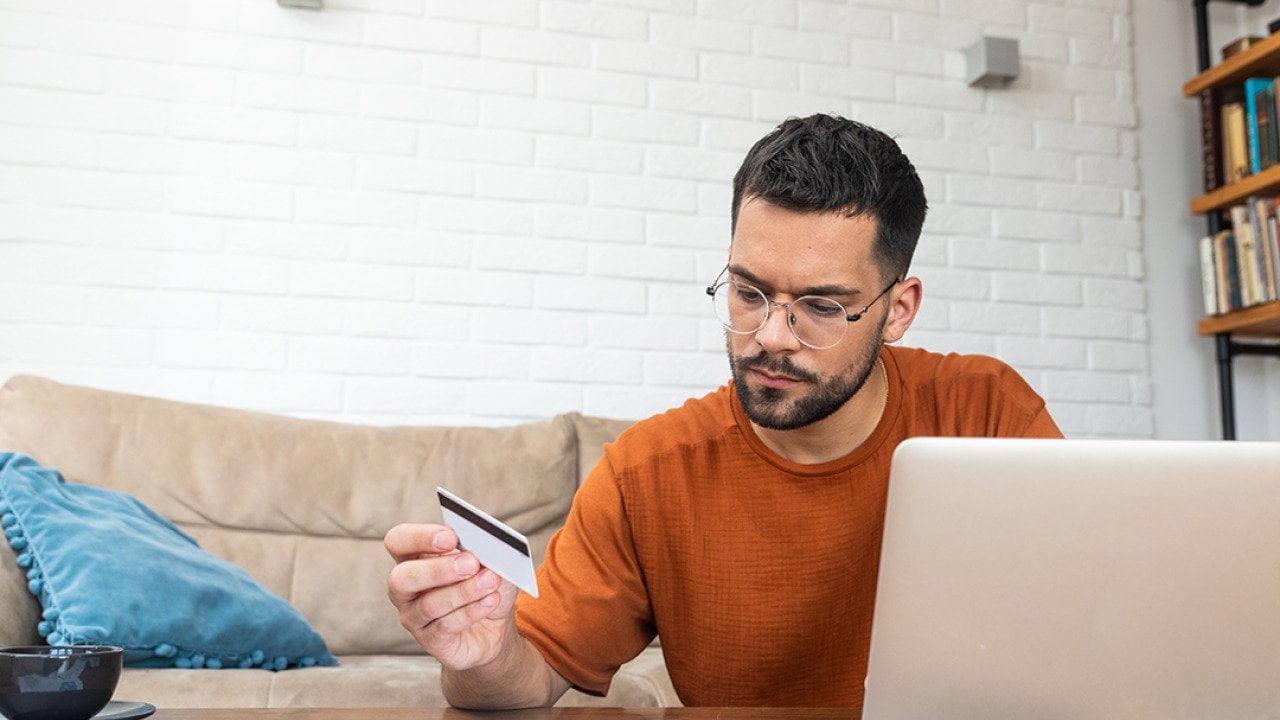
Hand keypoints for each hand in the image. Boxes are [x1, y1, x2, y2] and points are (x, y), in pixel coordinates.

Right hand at [385, 523, 519, 670]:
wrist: (496, 624)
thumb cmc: (485, 583)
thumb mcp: (489, 560)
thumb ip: (482, 548)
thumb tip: (485, 543)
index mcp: (413, 557)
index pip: (398, 541)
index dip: (419, 537)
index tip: (451, 538)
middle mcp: (405, 589)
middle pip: (402, 578)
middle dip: (438, 569)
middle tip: (471, 563)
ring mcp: (414, 617)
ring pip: (429, 604)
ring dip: (464, 591)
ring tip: (491, 581)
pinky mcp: (431, 641)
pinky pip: (445, 626)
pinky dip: (471, 611)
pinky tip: (490, 601)